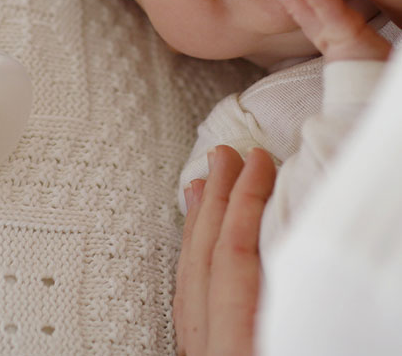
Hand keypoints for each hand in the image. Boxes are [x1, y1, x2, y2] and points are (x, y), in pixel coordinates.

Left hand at [175, 146, 275, 355]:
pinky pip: (191, 304)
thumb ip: (287, 295)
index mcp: (237, 346)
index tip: (257, 160)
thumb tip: (293, 237)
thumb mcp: (302, 341)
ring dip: (199, 227)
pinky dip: (197, 266)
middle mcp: (211, 352)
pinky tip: (200, 248)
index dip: (245, 201)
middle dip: (215, 202)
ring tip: (200, 185)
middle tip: (223, 155)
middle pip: (205, 262)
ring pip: (191, 282)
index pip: (233, 256)